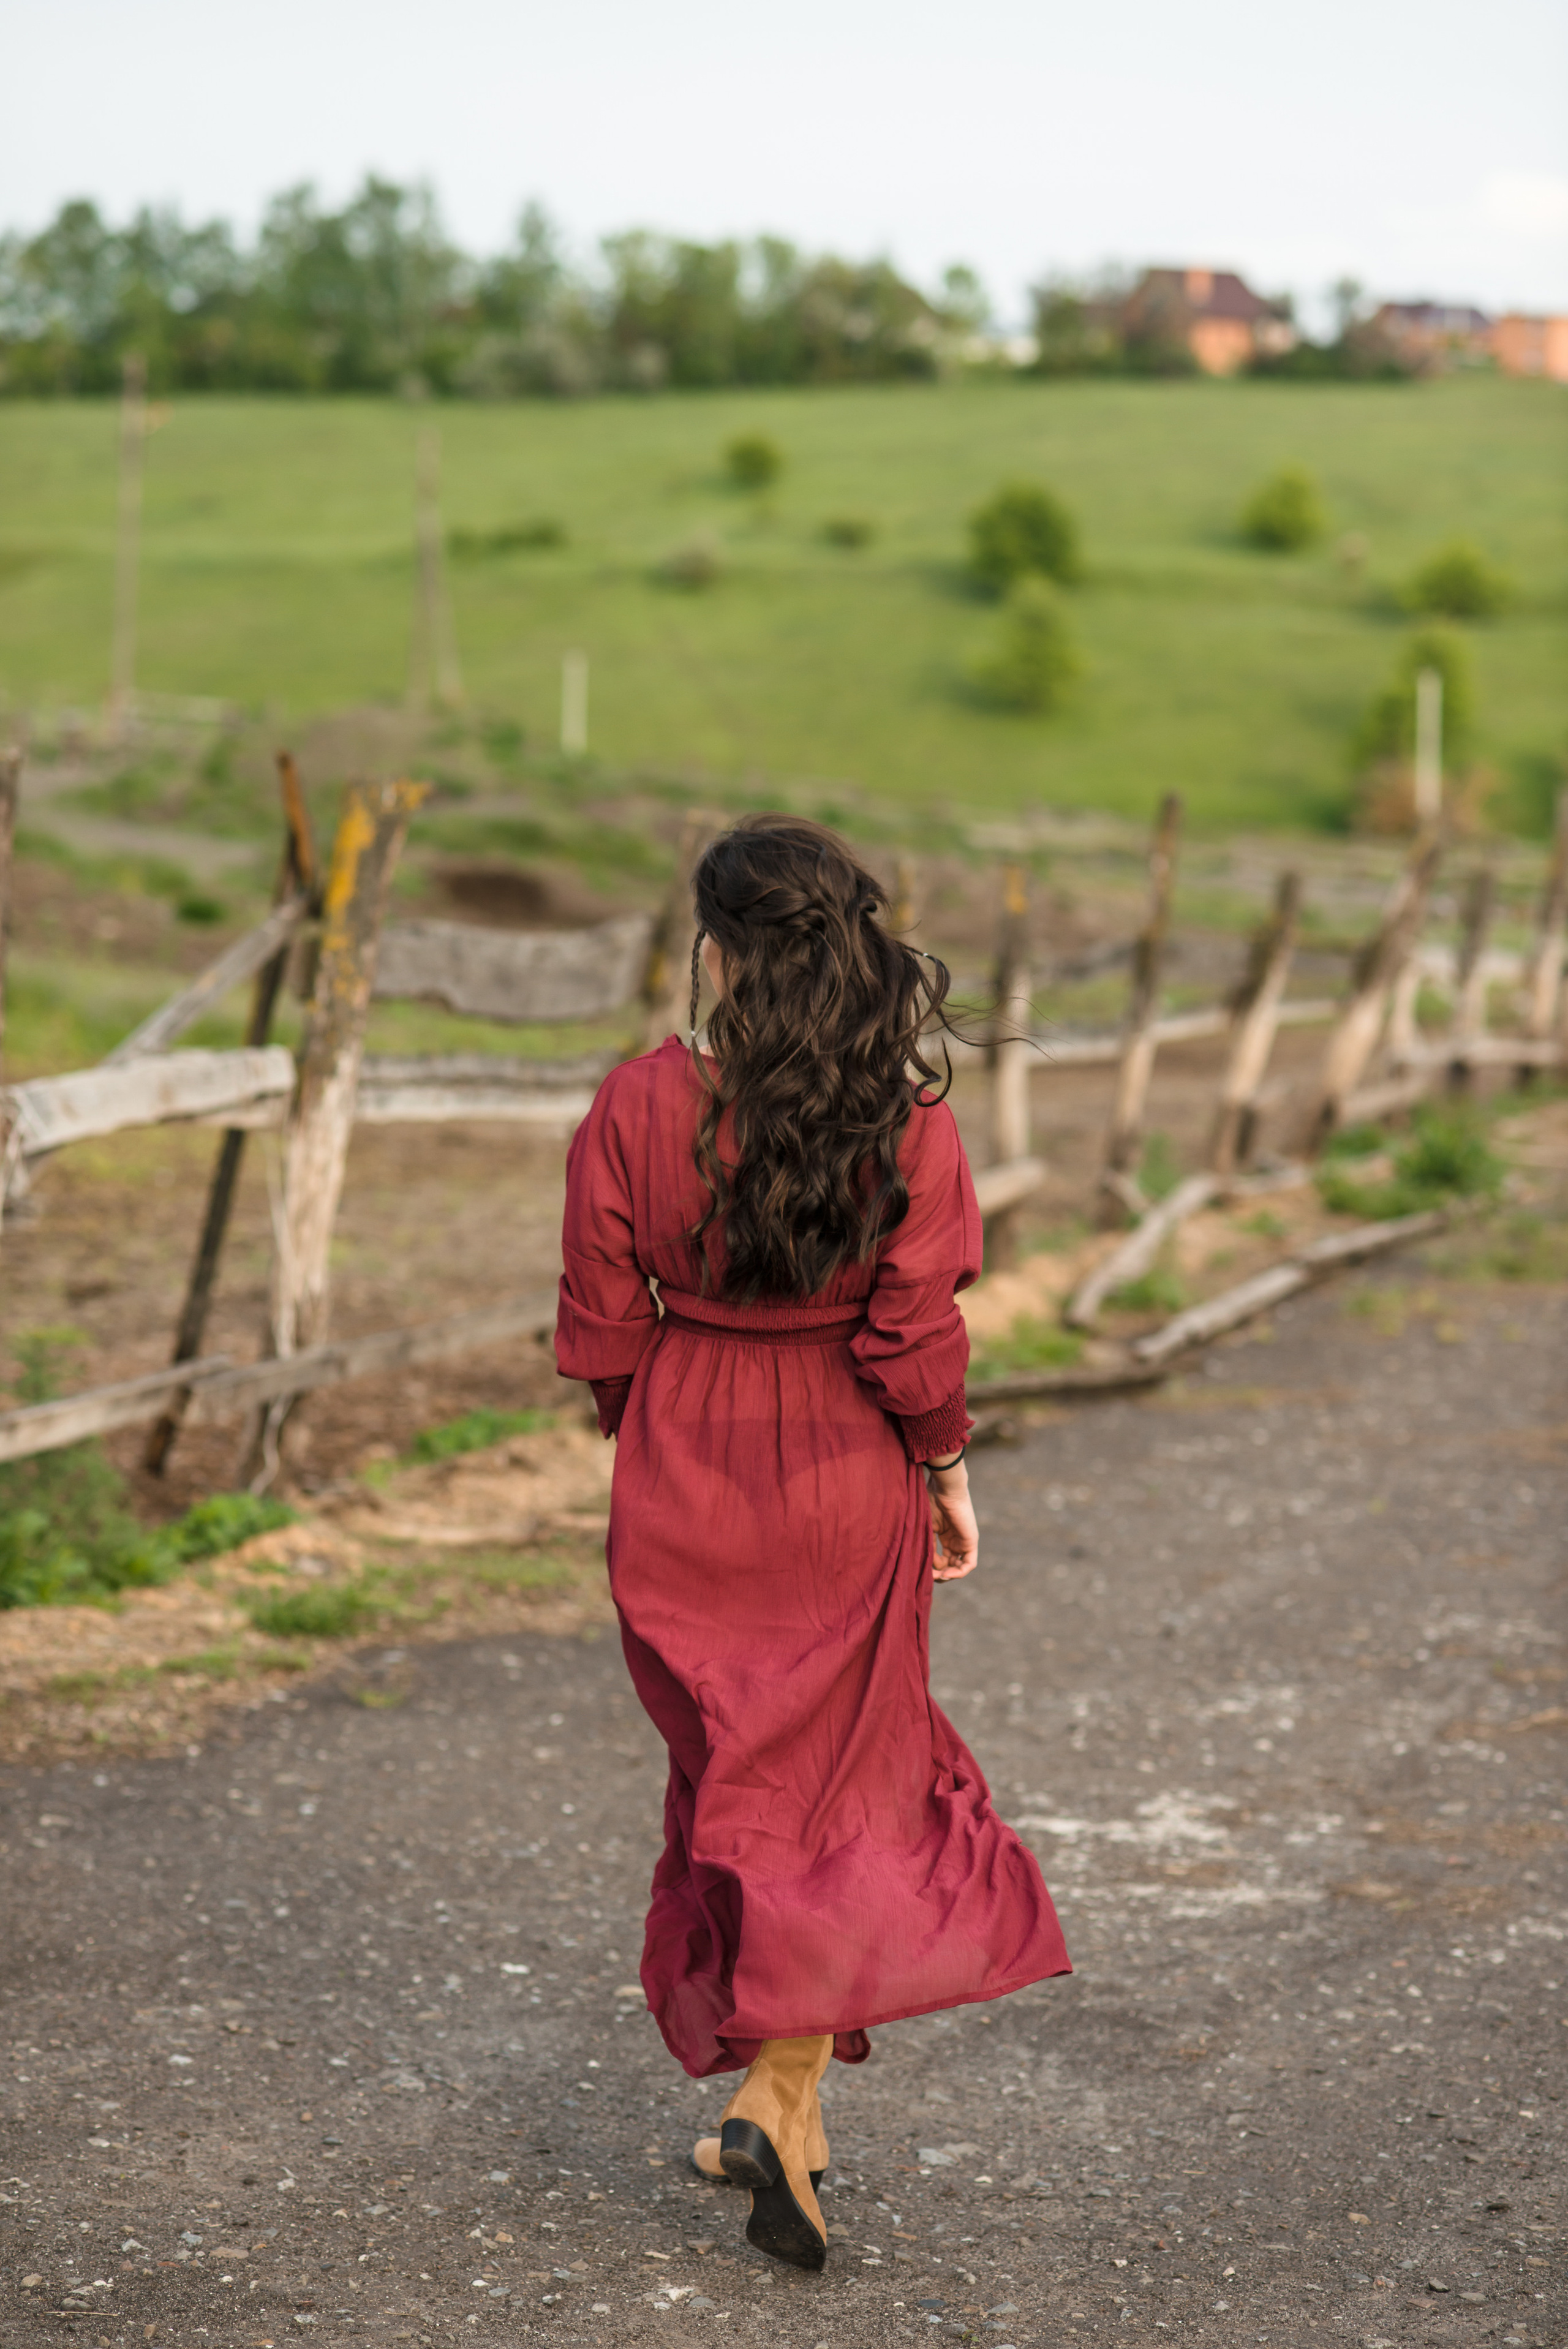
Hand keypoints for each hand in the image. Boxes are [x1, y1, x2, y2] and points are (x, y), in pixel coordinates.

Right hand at [927, 1462, 978, 1581]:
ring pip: (958, 1567)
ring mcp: (963, 1541)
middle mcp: (954, 1539)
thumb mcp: (923, 1525)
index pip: (939, 1558)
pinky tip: (945, 1574)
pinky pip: (968, 1564)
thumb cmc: (930, 1500)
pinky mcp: (971, 1541)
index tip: (919, 1566)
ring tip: (935, 1576)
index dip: (929, 1566)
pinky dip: (958, 1572)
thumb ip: (923, 1543)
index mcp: (944, 1534)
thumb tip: (917, 1562)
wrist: (944, 1488)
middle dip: (937, 1573)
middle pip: (949, 1565)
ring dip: (947, 1575)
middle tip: (927, 1575)